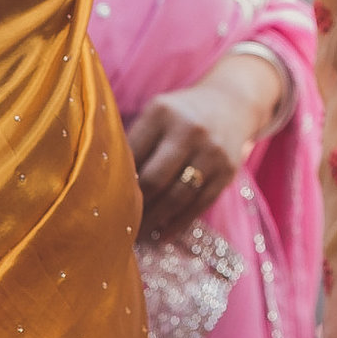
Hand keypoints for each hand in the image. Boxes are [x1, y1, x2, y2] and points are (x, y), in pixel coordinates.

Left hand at [126, 49, 286, 238]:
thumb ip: (136, 142)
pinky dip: (179, 223)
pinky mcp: (227, 170)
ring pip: (177, 197)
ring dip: (155, 220)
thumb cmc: (181, 114)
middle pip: (154, 180)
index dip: (117, 182)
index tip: (105, 202)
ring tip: (139, 234)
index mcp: (162, 112)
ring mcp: (211, 151)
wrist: (232, 102)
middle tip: (120, 224)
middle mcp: (189, 129)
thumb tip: (107, 187)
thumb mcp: (158, 113)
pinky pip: (199, 205)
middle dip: (135, 206)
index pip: (132, 156)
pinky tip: (163, 234)